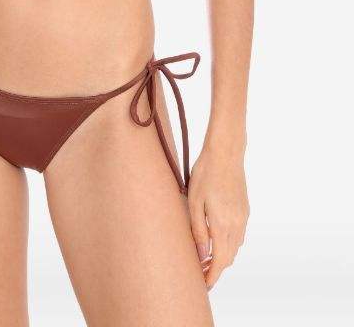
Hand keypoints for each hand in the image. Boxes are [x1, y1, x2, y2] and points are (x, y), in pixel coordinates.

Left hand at [187, 145, 248, 290]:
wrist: (226, 152)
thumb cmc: (205, 173)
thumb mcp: (194, 202)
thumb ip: (199, 230)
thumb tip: (202, 255)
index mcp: (223, 225)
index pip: (220, 262)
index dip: (212, 276)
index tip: (203, 286)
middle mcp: (237, 224)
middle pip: (229, 257)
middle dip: (216, 269)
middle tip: (200, 273)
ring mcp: (243, 217)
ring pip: (234, 246)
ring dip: (222, 256)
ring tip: (205, 257)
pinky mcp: (244, 209)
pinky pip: (238, 234)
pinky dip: (228, 243)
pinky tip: (216, 238)